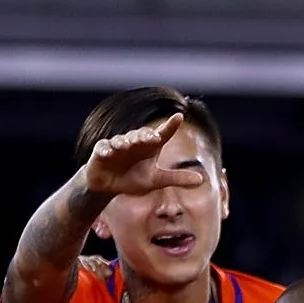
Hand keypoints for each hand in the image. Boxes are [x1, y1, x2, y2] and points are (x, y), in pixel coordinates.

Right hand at [81, 112, 206, 199]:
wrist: (108, 185)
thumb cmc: (133, 179)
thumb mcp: (155, 181)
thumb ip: (177, 179)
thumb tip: (202, 181)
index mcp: (149, 147)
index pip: (163, 134)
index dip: (170, 126)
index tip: (180, 117)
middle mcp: (135, 142)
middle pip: (141, 135)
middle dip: (146, 135)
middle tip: (153, 138)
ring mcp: (117, 145)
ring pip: (122, 139)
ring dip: (125, 141)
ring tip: (128, 145)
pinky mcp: (101, 151)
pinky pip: (103, 148)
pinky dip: (106, 150)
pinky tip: (109, 152)